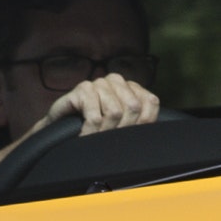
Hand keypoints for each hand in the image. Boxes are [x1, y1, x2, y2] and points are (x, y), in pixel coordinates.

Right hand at [23, 72, 158, 140]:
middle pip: (133, 108)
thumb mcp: (120, 128)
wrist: (61, 132)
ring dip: (104, 133)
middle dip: (122, 130)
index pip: (150, 102)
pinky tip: (83, 135)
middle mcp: (116, 81)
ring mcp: (99, 83)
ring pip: (114, 112)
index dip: (142, 124)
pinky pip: (95, 116)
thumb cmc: (93, 130)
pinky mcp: (82, 89)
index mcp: (130, 88)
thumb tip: (158, 133)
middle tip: (108, 139)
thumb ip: (139, 123)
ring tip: (94, 137)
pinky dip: (90, 132)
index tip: (128, 136)